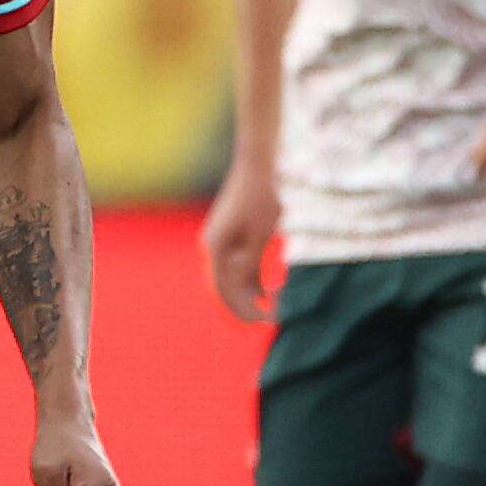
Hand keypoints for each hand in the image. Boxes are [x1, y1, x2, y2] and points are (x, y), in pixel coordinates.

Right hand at [199, 165, 279, 322]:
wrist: (257, 166)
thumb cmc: (261, 197)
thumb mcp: (260, 234)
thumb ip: (251, 262)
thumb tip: (250, 291)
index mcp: (215, 248)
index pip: (223, 291)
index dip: (244, 310)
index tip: (267, 319)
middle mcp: (212, 248)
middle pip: (223, 289)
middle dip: (245, 306)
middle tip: (272, 318)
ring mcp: (219, 243)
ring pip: (230, 279)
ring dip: (248, 295)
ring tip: (273, 307)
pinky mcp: (230, 238)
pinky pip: (236, 267)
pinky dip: (250, 281)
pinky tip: (268, 290)